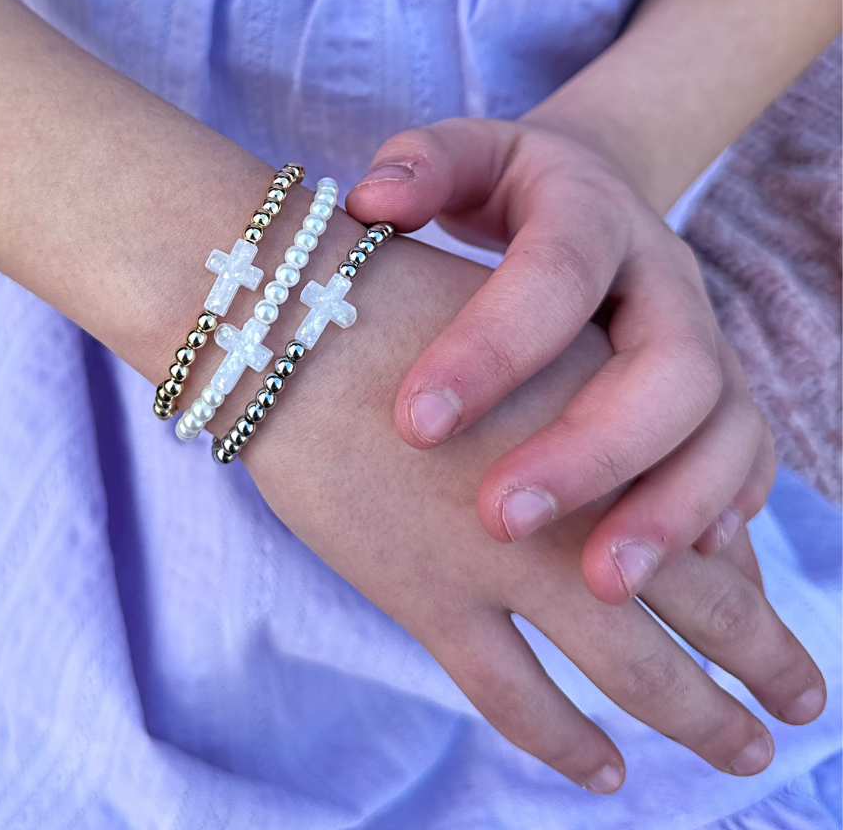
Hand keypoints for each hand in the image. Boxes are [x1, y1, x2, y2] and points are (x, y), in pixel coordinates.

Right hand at [229, 220, 823, 791]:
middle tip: (800, 708)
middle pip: (702, 600)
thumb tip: (632, 480)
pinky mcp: (428, 593)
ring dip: (698, 716)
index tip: (764, 613)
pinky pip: (516, 695)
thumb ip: (576, 404)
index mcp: (605, 413)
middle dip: (762, 657)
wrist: (288, 318)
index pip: (703, 515)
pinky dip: (565, 740)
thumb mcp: (513, 342)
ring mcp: (504, 554)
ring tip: (740, 750)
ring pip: (632, 664)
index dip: (744, 576)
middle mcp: (577, 492)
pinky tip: (602, 769)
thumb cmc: (390, 311)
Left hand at [344, 118, 774, 604]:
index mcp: (592, 211)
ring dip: (666, 511)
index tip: (415, 424)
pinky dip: (710, 515)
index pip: (557, 275)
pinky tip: (657, 568)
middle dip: (589, 452)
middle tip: (499, 521)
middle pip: (669, 366)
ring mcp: (707, 339)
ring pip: (723, 429)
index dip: (493, 350)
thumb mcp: (461, 156)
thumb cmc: (504, 188)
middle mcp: (666, 278)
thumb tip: (371, 203)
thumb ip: (418, 167)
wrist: (588, 194)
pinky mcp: (720, 396)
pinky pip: (744, 460)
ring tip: (597, 585)